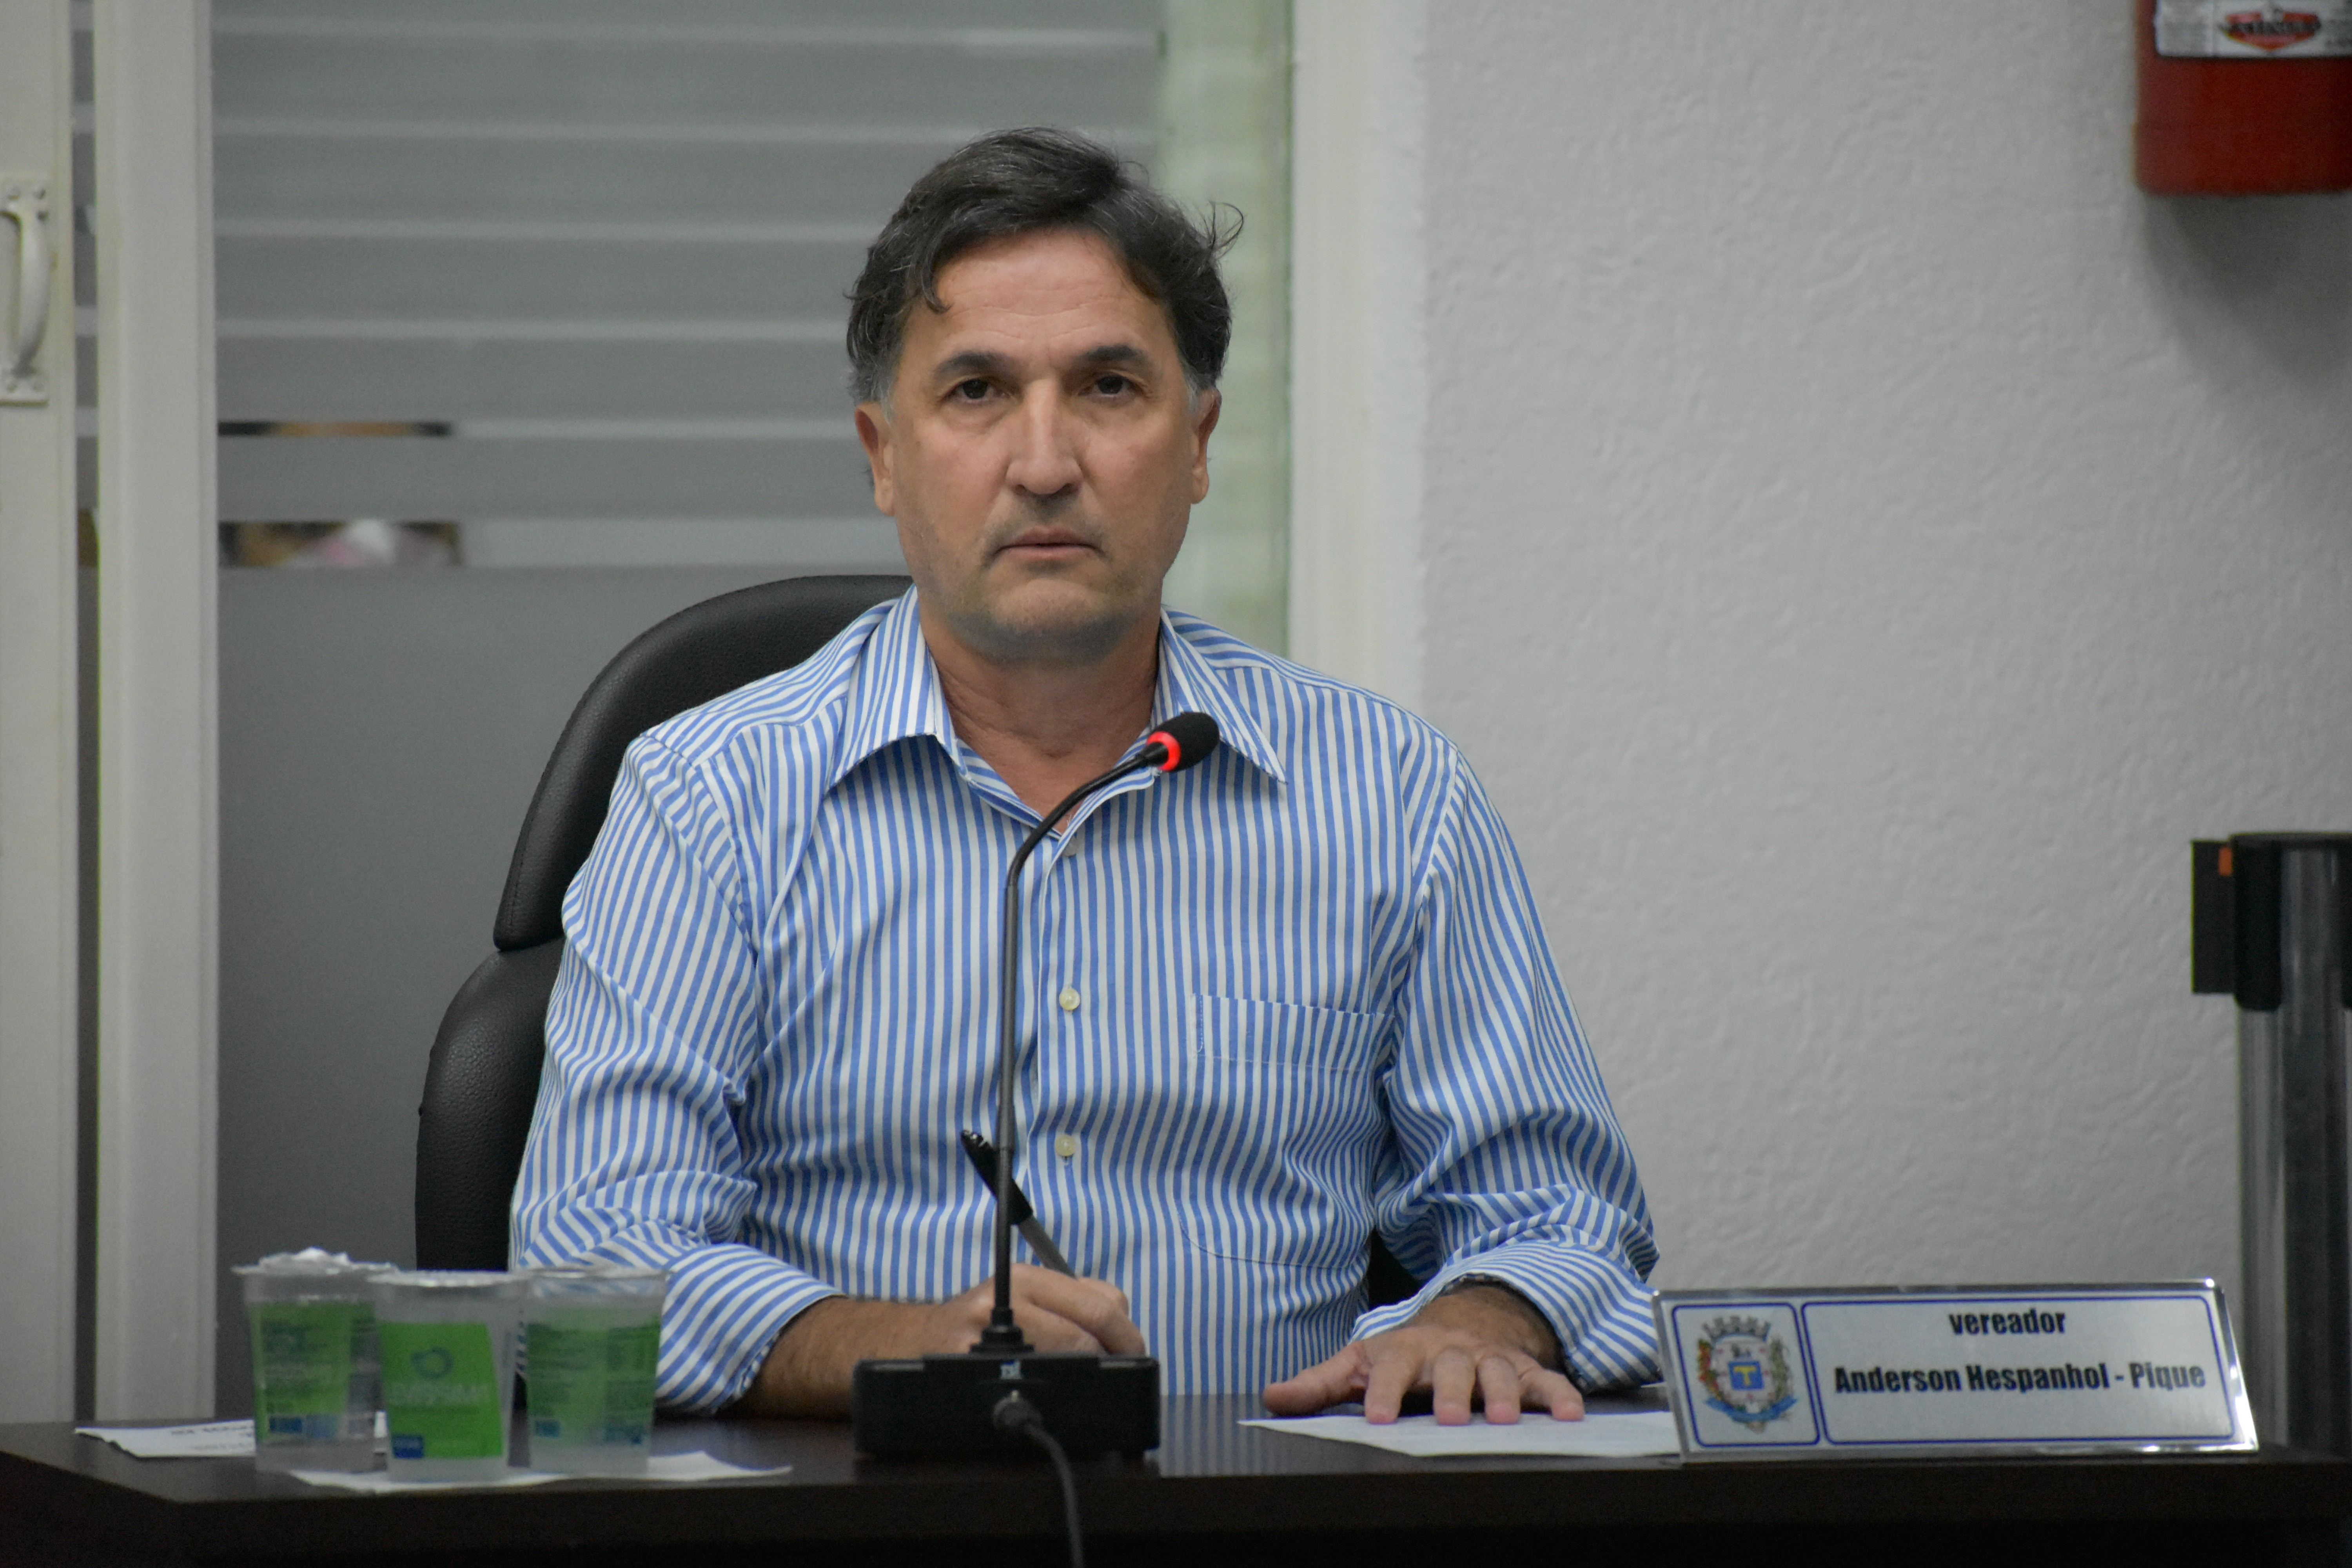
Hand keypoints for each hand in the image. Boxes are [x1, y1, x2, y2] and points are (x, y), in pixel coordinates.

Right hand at [730, 1263, 1146, 1418]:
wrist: (896, 1345)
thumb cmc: (968, 1329)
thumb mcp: (1017, 1300)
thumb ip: (1065, 1304)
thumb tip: (1122, 1324)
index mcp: (1025, 1277)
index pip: (1101, 1298)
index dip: (1128, 1333)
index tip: (1136, 1354)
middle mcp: (1004, 1296)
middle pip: (1089, 1325)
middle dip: (1115, 1357)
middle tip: (1120, 1377)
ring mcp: (982, 1331)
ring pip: (1065, 1351)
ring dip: (1084, 1377)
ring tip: (1085, 1389)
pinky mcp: (963, 1362)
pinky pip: (1025, 1382)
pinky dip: (1042, 1394)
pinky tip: (1040, 1398)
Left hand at [1261, 1284, 1581, 1425]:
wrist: (1466, 1318)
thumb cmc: (1407, 1353)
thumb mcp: (1359, 1361)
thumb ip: (1319, 1384)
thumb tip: (1271, 1398)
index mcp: (1405, 1352)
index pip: (1390, 1370)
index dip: (1383, 1393)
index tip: (1378, 1419)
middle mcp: (1450, 1353)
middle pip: (1452, 1369)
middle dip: (1452, 1393)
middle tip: (1451, 1420)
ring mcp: (1490, 1359)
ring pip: (1499, 1373)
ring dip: (1505, 1395)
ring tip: (1507, 1421)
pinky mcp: (1525, 1369)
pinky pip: (1547, 1380)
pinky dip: (1561, 1395)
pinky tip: (1570, 1415)